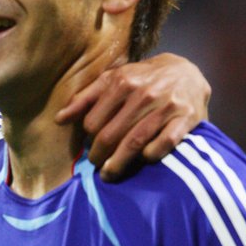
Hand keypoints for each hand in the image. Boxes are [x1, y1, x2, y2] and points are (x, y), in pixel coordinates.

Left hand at [56, 53, 209, 180]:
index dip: (88, 138)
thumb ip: (85, 98)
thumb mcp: (112, 80)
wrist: (186, 71)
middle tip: (96, 165)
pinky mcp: (186, 119)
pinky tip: (143, 160)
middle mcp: (142, 94)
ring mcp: (165, 106)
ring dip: (118, 163)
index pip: (93, 121)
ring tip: (109, 174)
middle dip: (98, 155)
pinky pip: (164, 143)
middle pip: (110, 135)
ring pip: (134, 142)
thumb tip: (59, 119)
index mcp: (121, 82)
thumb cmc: (142, 79)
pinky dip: (151, 154)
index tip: (89, 146)